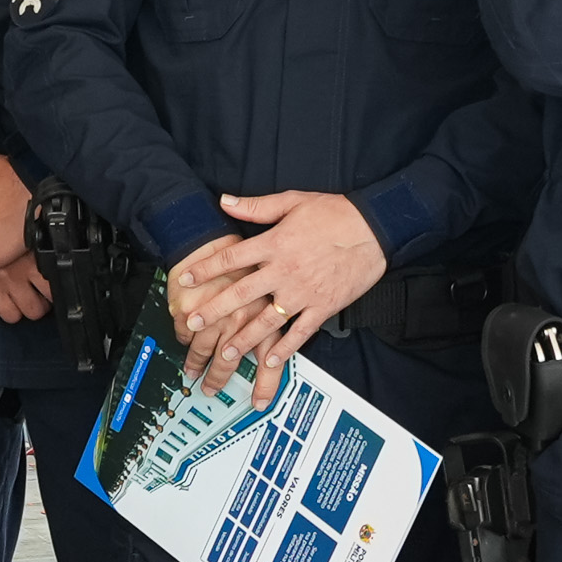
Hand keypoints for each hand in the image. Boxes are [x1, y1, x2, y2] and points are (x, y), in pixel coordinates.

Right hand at [0, 249, 52, 325]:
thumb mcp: (24, 232)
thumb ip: (36, 248)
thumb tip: (51, 254)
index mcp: (30, 265)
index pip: (50, 293)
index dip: (52, 296)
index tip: (49, 295)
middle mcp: (14, 278)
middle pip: (33, 310)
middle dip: (34, 307)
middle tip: (33, 300)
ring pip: (11, 316)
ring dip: (13, 311)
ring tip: (12, 301)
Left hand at [170, 187, 388, 402]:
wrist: (375, 228)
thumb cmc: (335, 212)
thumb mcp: (293, 201)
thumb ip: (256, 206)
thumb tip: (224, 201)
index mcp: (274, 244)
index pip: (231, 258)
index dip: (206, 269)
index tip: (186, 280)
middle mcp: (284, 271)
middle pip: (241, 294)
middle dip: (214, 310)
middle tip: (192, 324)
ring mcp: (304, 292)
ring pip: (267, 320)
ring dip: (244, 339)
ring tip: (225, 353)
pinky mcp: (324, 306)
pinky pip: (301, 332)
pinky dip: (285, 348)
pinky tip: (269, 361)